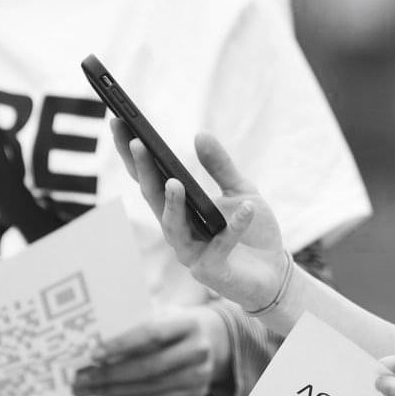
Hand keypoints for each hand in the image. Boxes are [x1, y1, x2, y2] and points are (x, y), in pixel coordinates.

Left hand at [72, 305, 228, 395]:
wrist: (211, 341)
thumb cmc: (173, 324)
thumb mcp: (162, 313)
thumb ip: (137, 319)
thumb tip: (94, 337)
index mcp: (189, 323)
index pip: (151, 335)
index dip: (121, 345)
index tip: (93, 354)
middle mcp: (199, 350)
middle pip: (149, 366)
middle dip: (110, 374)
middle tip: (81, 379)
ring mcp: (200, 375)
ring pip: (151, 387)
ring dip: (115, 391)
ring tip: (89, 390)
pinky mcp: (195, 394)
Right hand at [111, 123, 291, 313]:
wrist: (276, 273)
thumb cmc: (253, 232)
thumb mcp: (240, 191)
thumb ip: (220, 166)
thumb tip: (200, 134)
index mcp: (179, 210)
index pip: (149, 179)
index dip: (132, 154)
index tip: (119, 122)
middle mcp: (178, 231)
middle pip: (153, 198)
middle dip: (143, 171)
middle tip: (136, 142)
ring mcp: (192, 254)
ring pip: (173, 228)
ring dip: (171, 204)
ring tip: (174, 181)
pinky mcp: (212, 271)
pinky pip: (221, 245)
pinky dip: (234, 226)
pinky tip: (246, 207)